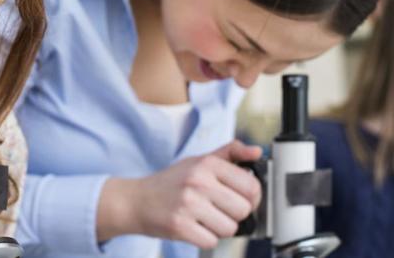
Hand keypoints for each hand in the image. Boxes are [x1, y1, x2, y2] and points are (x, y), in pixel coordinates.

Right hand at [97, 140, 261, 248]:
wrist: (136, 201)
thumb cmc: (170, 182)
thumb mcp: (198, 161)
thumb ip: (229, 154)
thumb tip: (257, 152)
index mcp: (207, 164)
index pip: (251, 186)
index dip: (252, 197)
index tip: (242, 200)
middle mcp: (198, 182)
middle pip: (243, 210)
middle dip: (235, 214)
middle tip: (219, 210)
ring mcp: (188, 204)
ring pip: (230, 228)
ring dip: (220, 228)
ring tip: (205, 219)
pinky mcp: (179, 226)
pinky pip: (211, 241)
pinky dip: (205, 238)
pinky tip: (194, 227)